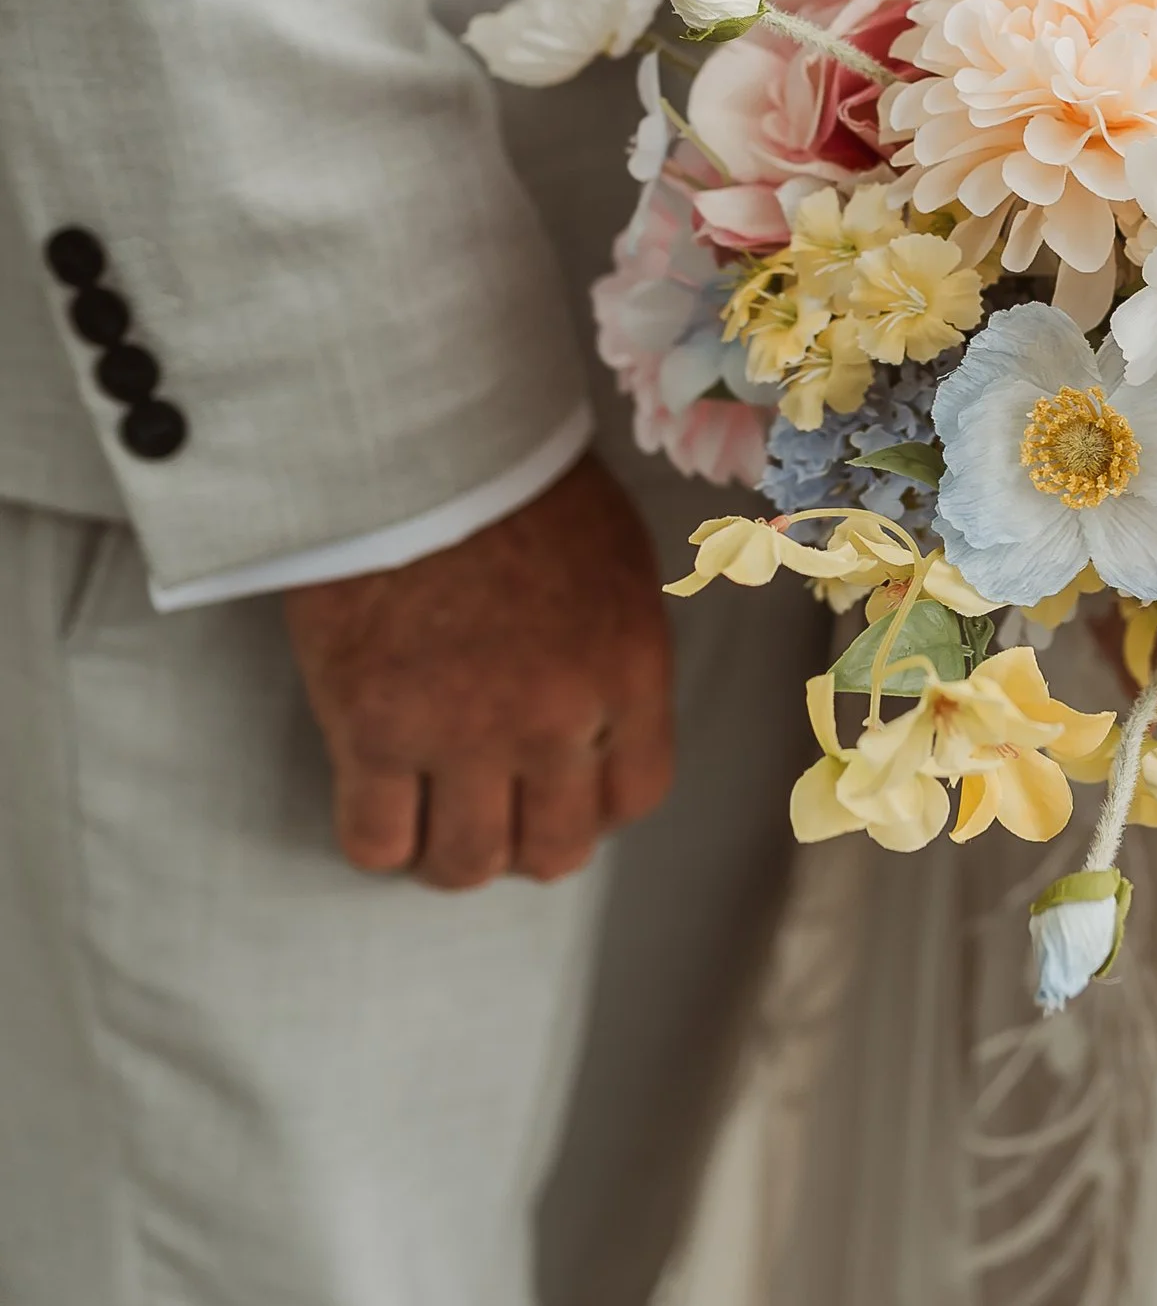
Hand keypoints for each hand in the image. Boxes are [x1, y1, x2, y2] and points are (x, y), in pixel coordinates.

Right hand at [286, 454, 673, 891]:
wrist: (412, 442)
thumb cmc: (514, 482)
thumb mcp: (613, 562)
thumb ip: (615, 653)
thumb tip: (600, 724)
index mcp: (629, 671)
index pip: (634, 795)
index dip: (594, 805)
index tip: (561, 788)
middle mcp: (558, 719)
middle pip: (553, 851)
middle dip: (524, 839)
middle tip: (490, 806)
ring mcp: (464, 734)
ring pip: (466, 863)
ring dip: (450, 852)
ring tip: (429, 812)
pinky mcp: (373, 731)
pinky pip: (376, 841)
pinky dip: (379, 839)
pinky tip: (376, 800)